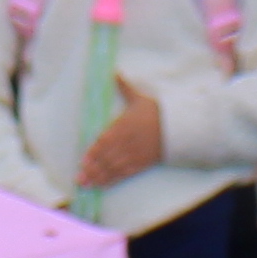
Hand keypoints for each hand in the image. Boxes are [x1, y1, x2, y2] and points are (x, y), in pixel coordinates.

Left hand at [74, 77, 168, 192]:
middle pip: (106, 158)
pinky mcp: (141, 163)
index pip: (104, 141)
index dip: (93, 152)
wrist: (178, 127)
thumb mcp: (139, 98)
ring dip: (99, 177)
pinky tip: (103, 185)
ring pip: (113, 168)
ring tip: (86, 184)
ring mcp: (134, 154)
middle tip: (79, 179)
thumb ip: (124, 87)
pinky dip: (113, 180)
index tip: (82, 160)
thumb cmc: (156, 112)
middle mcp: (126, 142)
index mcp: (123, 126)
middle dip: (92, 169)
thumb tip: (115, 72)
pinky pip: (124, 173)